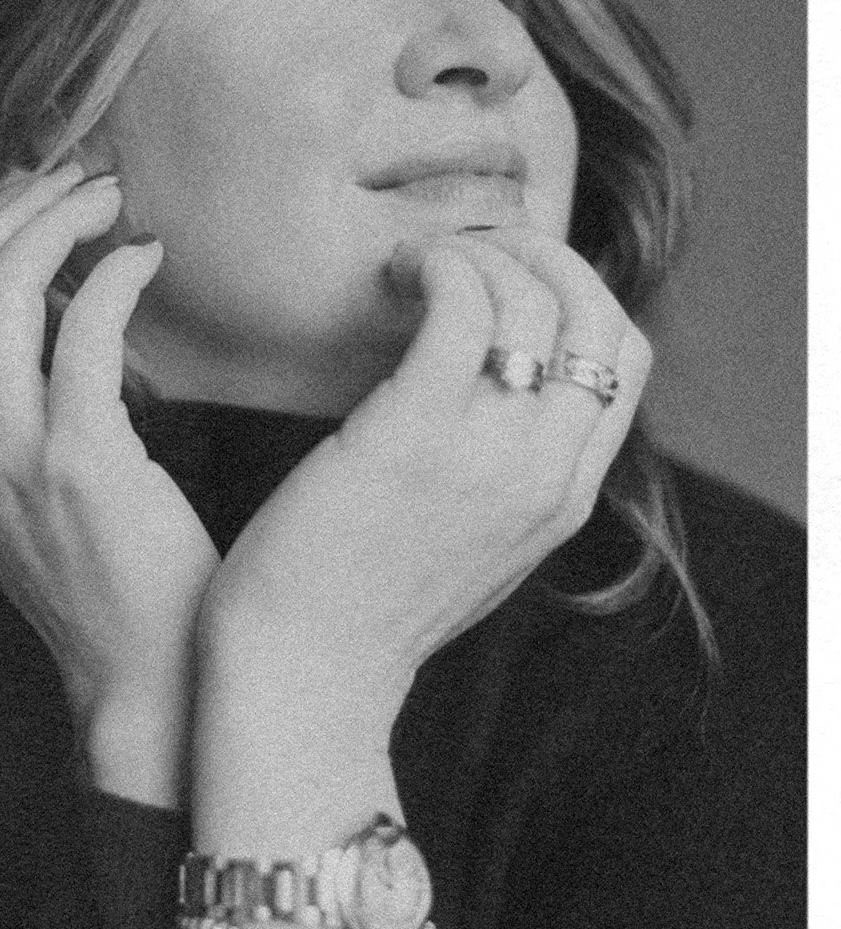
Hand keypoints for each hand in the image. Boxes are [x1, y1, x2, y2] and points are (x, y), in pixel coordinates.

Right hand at [0, 162, 219, 804]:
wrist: (142, 674)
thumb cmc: (108, 574)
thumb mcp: (27, 490)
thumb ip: (16, 404)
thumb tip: (56, 299)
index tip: (28, 191)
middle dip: (12, 204)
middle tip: (79, 179)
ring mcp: (8, 455)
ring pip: (4, 288)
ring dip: (59, 221)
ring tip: (110, 201)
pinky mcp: (79, 462)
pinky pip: (86, 330)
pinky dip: (115, 276)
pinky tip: (147, 260)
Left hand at [198, 225, 650, 739]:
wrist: (304, 677)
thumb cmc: (364, 605)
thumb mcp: (470, 548)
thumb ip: (504, 478)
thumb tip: (498, 395)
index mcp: (563, 497)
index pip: (623, 358)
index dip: (575, 294)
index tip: (506, 278)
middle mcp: (544, 473)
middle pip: (599, 315)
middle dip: (543, 255)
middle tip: (466, 250)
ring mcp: (488, 455)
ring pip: (535, 300)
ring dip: (477, 255)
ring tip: (413, 266)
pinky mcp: (415, 436)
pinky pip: (464, 306)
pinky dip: (439, 266)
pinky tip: (394, 276)